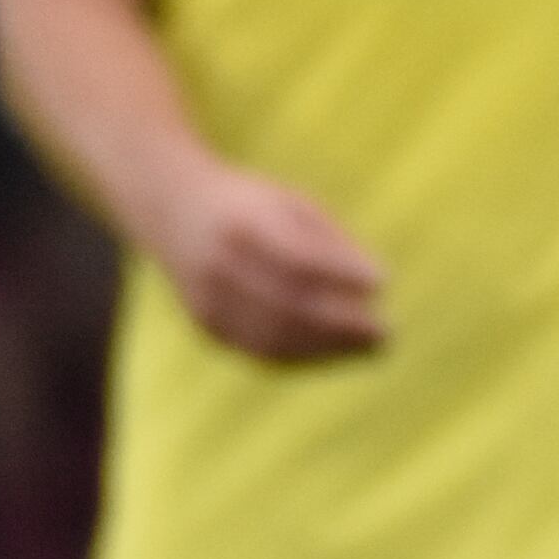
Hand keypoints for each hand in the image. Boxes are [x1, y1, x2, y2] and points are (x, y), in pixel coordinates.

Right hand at [142, 160, 386, 362]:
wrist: (173, 210)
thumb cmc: (248, 203)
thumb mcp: (289, 202)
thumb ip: (330, 240)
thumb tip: (378, 284)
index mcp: (244, 224)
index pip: (300, 257)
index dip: (343, 273)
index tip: (384, 282)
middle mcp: (221, 265)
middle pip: (289, 305)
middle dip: (342, 324)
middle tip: (385, 333)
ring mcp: (209, 300)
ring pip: (275, 337)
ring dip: (328, 349)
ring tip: (368, 349)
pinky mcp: (206, 325)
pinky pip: (259, 350)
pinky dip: (302, 356)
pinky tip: (333, 353)